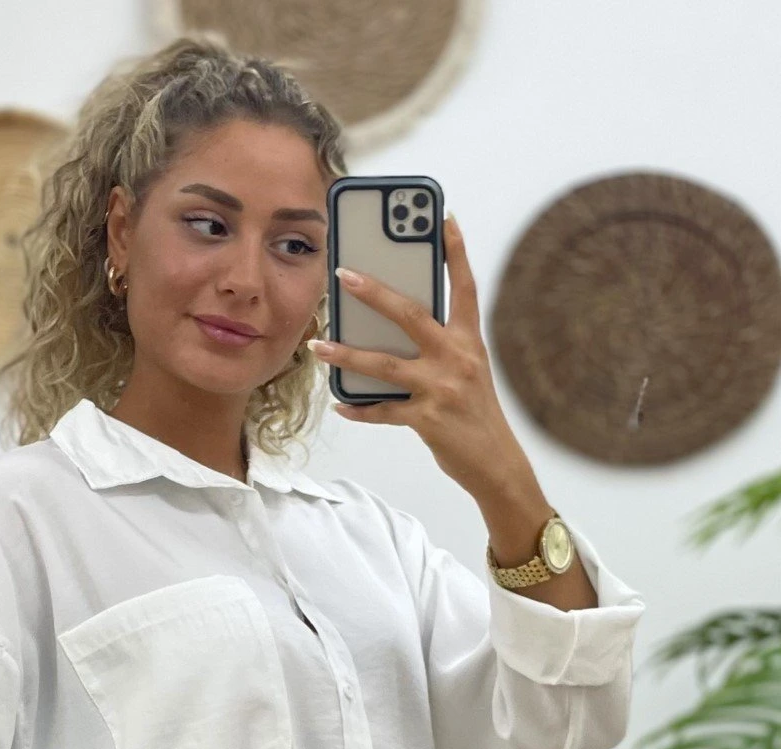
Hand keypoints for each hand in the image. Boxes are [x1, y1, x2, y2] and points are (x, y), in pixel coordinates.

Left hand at [310, 216, 531, 498]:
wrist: (497, 464)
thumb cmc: (475, 414)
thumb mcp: (468, 371)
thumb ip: (439, 346)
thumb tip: (391, 329)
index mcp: (470, 341)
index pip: (464, 287)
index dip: (455, 251)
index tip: (443, 217)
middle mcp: (457, 358)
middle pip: (411, 314)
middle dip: (374, 292)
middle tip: (343, 274)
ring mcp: (442, 389)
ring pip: (385, 364)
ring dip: (347, 355)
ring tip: (318, 346)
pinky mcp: (428, 419)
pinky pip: (383, 411)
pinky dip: (359, 407)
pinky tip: (340, 403)